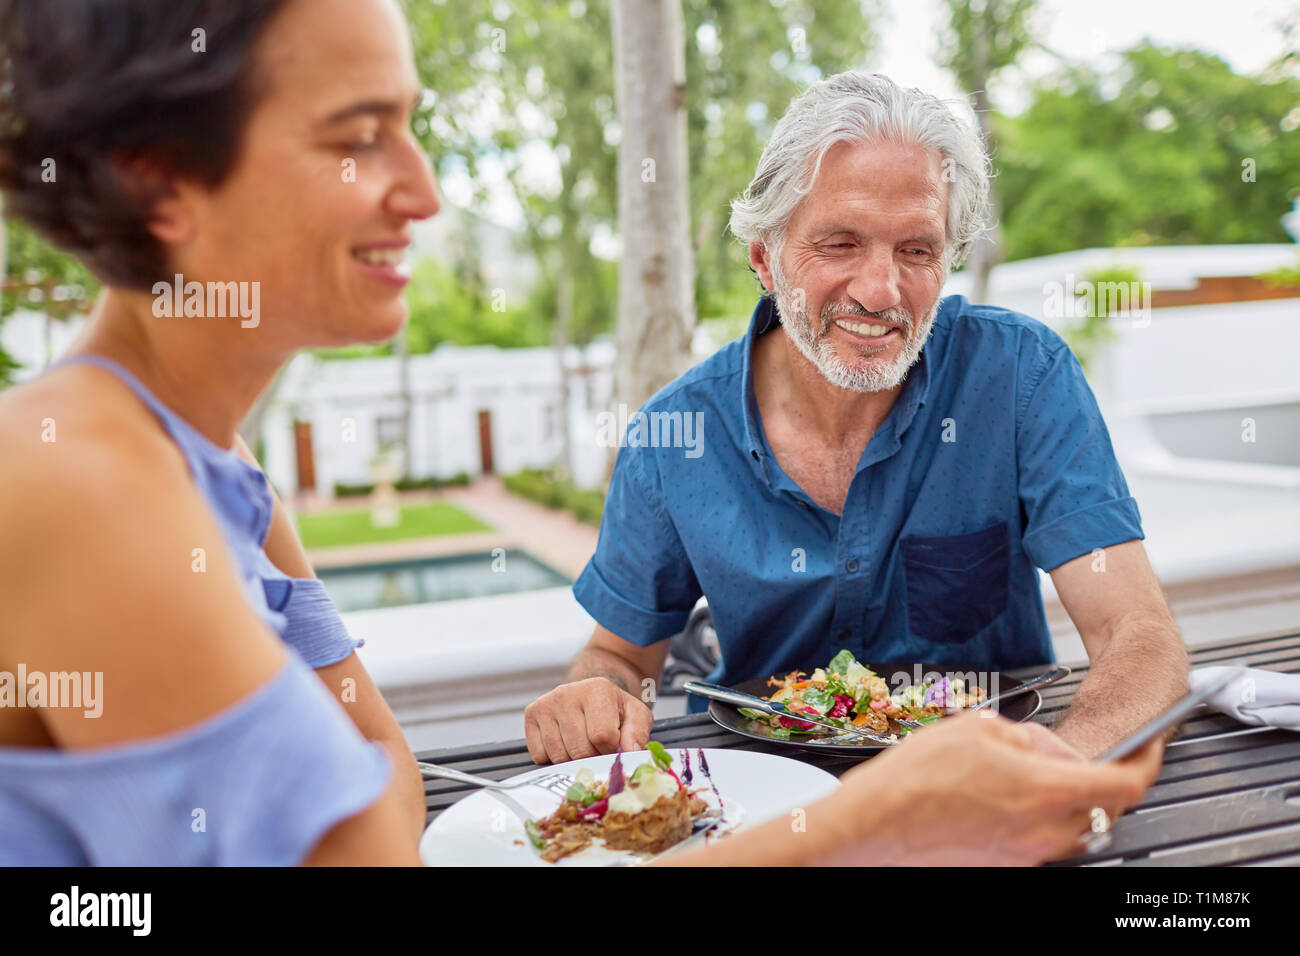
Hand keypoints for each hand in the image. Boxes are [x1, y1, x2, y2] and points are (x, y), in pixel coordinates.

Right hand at [524, 677, 653, 764]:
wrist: (591, 695)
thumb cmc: (614, 709)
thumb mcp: (636, 716)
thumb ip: (638, 734)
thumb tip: (629, 753)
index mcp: (597, 689)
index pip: (602, 737)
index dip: (611, 750)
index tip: (613, 745)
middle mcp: (567, 693)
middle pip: (579, 750)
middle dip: (592, 757)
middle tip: (598, 747)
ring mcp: (546, 703)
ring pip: (559, 756)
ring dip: (573, 760)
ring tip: (582, 743)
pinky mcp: (531, 714)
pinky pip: (540, 755)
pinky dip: (553, 758)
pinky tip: (564, 742)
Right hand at [815, 713, 1162, 865]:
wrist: (874, 825)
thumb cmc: (916, 779)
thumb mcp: (980, 728)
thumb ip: (1030, 736)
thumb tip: (1047, 749)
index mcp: (1048, 792)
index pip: (1126, 784)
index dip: (1147, 760)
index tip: (1151, 746)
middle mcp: (1046, 832)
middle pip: (1101, 807)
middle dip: (1093, 776)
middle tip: (1060, 753)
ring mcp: (1026, 855)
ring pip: (1070, 824)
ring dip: (1061, 797)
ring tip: (1017, 771)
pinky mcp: (1005, 865)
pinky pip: (1039, 838)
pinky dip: (1032, 814)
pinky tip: (993, 792)